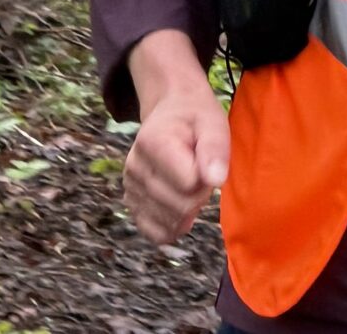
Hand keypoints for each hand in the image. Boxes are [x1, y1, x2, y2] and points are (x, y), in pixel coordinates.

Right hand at [123, 33, 229, 243]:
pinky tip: (180, 208)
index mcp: (153, 143)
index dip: (207, 177)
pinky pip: (154, 233)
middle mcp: (135, 167)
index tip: (206, 159)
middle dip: (200, 195)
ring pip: (170, 224)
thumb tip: (215, 180)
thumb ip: (215, 148)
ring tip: (189, 182)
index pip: (189, 184)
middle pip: (180, 206)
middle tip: (200, 171)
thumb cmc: (195, 118)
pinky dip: (173, 227)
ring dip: (189, 210)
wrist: (170, 112)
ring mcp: (130, 187)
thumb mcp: (212, 121)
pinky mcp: (131, 203)